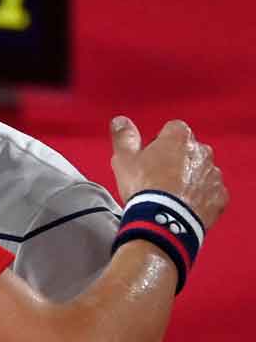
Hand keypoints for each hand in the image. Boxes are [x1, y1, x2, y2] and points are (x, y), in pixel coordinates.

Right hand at [110, 117, 228, 229]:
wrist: (164, 221)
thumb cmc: (143, 186)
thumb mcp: (123, 159)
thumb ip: (124, 136)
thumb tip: (121, 121)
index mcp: (179, 137)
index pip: (172, 129)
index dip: (159, 142)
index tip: (149, 157)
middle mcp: (202, 151)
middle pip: (188, 149)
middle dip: (177, 159)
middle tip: (158, 177)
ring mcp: (213, 174)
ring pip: (200, 170)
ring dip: (189, 177)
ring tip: (170, 194)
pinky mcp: (219, 196)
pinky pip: (210, 191)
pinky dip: (199, 196)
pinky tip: (183, 205)